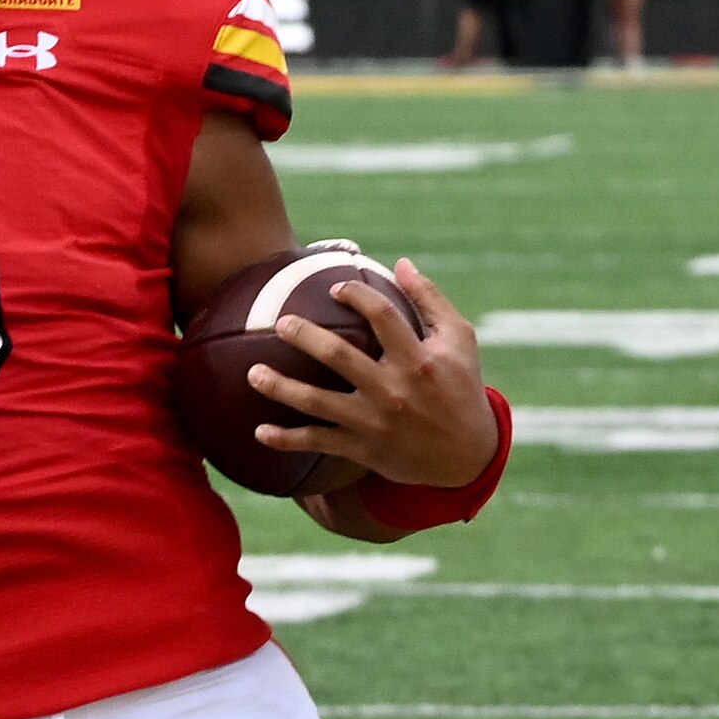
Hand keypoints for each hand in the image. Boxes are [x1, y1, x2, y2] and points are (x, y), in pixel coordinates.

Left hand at [252, 257, 500, 486]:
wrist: (466, 456)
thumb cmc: (462, 388)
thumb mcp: (459, 341)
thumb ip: (430, 300)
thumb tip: (401, 263)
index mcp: (418, 359)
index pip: (382, 316)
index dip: (355, 296)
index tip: (334, 288)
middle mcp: (393, 390)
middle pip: (338, 356)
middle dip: (304, 336)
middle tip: (280, 323)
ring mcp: (374, 422)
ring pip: (317, 403)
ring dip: (281, 388)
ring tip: (252, 373)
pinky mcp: (363, 448)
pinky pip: (318, 442)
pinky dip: (287, 440)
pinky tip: (259, 432)